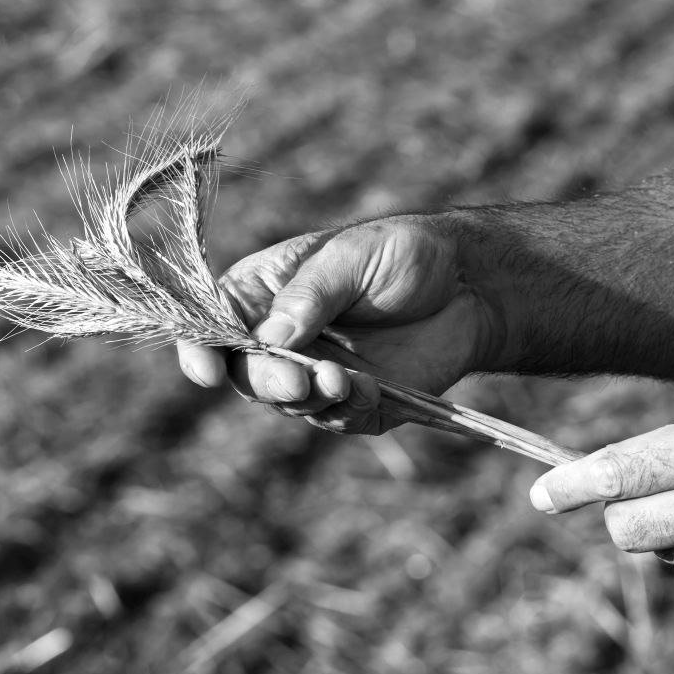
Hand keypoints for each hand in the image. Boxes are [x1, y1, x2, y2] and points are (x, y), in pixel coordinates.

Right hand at [177, 216, 502, 433]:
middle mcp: (282, 338)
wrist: (472, 284)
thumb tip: (267, 339)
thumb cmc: (405, 253)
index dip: (202, 350)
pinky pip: (338, 419)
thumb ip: (309, 296)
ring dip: (308, 398)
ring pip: (289, 404)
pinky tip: (370, 390)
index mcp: (265, 292)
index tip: (208, 370)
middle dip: (266, 381)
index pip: (213, 326)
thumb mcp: (352, 257)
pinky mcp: (358, 401)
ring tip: (343, 379)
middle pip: (246, 374)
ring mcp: (318, 372)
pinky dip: (347, 409)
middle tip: (297, 378)